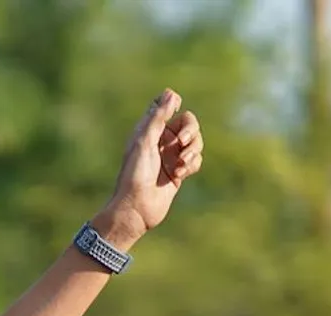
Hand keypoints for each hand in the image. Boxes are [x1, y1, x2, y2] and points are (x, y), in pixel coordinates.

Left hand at [96, 89, 203, 248]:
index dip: (174, 106)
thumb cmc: (135, 174)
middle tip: (182, 140)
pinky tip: (180, 174)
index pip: (167, 107)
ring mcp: (171, 156)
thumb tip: (171, 93)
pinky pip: (196, 160)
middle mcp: (161, 141)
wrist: (136, 207)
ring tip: (180, 164)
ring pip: (196, 142)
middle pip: (189, 123)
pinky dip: (191, 164)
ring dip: (192, 151)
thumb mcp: (144, 141)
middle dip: (190, 130)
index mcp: (149, 131)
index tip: (175, 108)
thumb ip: (158, 117)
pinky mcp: (179, 171)